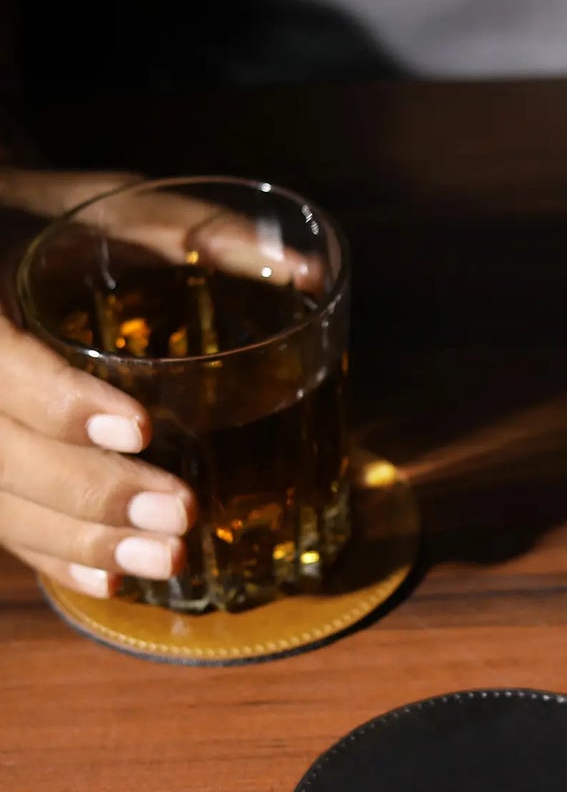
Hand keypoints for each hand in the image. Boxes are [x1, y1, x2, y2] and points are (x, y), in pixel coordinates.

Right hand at [0, 169, 322, 598]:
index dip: (59, 402)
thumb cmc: (58, 223)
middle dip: (91, 492)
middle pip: (0, 451)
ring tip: (168, 561)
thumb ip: (198, 233)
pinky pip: (3, 525)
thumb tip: (311, 269)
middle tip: (183, 513)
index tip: (141, 428)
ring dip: (82, 542)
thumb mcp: (115, 208)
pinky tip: (115, 583)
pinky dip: (57, 559)